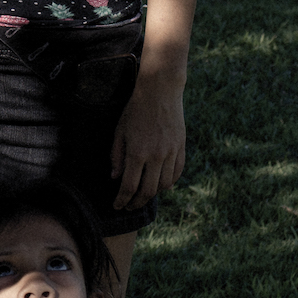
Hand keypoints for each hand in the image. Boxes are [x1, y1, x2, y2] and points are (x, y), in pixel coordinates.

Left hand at [109, 72, 185, 208]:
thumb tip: (115, 178)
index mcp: (137, 152)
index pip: (129, 186)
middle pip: (147, 191)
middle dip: (136, 202)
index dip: (122, 200)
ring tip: (144, 193)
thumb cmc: (135, 109)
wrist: (160, 91)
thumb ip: (117, 156)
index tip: (117, 206)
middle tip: (130, 205)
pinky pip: (177, 173)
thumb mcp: (119, 131)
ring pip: (164, 185)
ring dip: (153, 193)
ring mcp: (171, 153)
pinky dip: (169, 182)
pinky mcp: (181, 148)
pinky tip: (160, 183)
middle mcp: (156, 156)